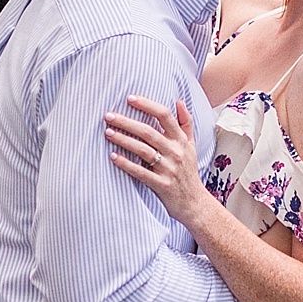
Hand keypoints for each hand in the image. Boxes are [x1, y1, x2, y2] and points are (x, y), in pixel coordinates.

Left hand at [105, 95, 208, 226]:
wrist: (194, 203)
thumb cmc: (188, 172)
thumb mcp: (192, 146)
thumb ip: (186, 123)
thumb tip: (178, 101)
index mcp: (181, 140)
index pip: (165, 116)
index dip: (147, 105)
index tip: (129, 99)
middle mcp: (176, 152)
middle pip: (149, 131)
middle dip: (127, 122)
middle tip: (109, 116)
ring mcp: (169, 169)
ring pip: (143, 150)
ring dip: (124, 140)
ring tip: (108, 133)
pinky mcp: (161, 185)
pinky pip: (141, 172)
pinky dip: (126, 164)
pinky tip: (113, 157)